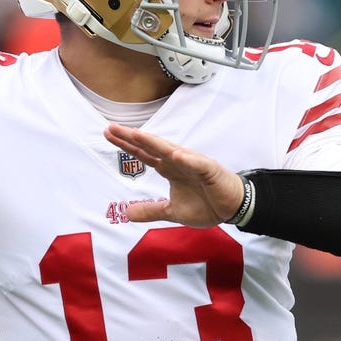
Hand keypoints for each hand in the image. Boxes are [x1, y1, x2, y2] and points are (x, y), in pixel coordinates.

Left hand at [103, 122, 244, 227]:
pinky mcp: (210, 171)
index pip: (143, 154)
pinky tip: (176, 155)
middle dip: (132, 138)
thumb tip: (127, 214)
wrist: (233, 207)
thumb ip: (150, 210)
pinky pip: (198, 164)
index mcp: (168, 169)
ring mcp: (193, 164)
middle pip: (151, 147)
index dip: (126, 145)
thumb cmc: (205, 204)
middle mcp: (177, 162)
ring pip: (171, 150)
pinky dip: (188, 160)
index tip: (108, 134)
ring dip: (154, 143)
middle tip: (111, 127)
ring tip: (137, 134)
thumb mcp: (172, 211)